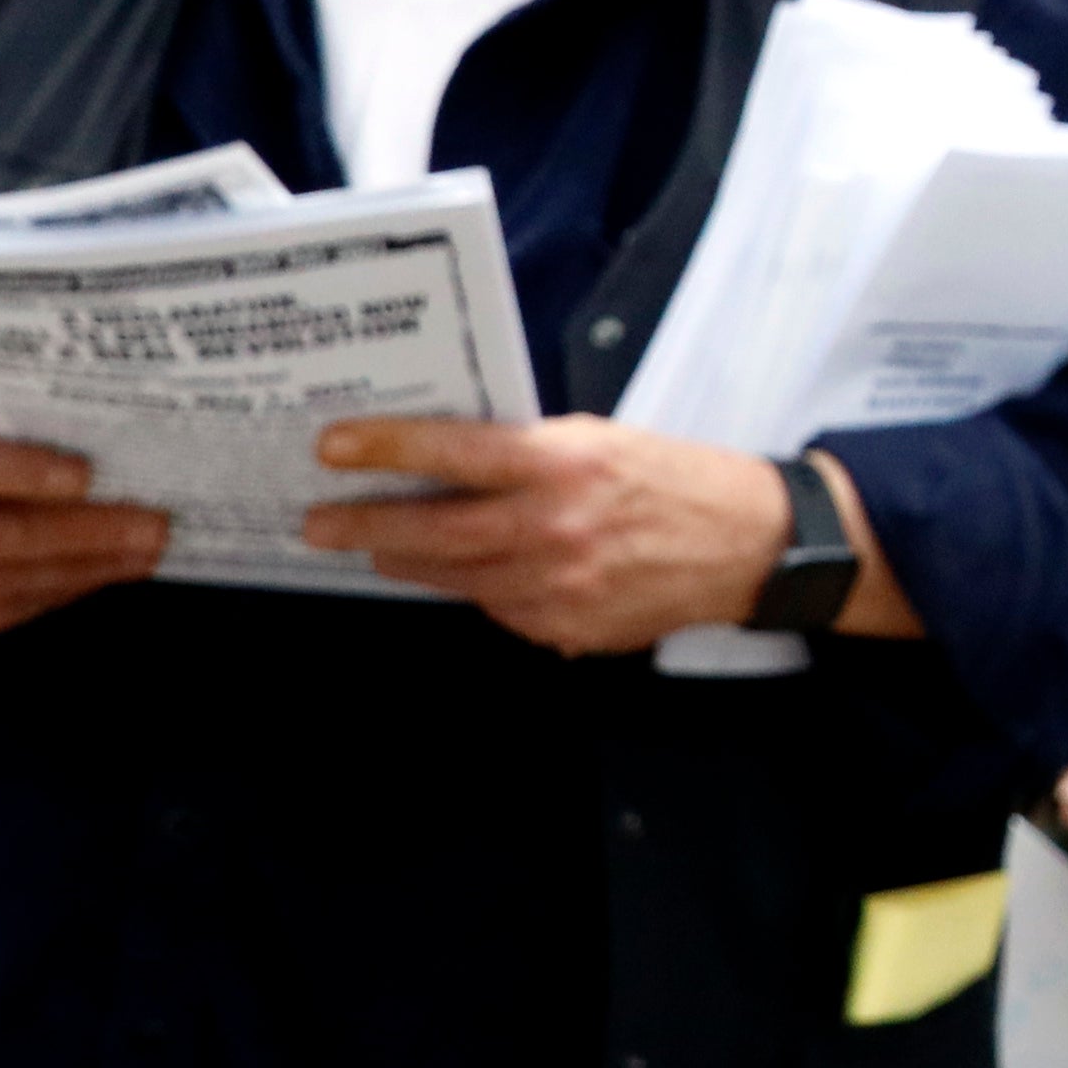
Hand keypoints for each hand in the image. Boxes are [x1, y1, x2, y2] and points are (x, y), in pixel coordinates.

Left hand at [300, 417, 788, 653]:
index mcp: (563, 464)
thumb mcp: (602, 440)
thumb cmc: (675, 478)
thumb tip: (449, 462)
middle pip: (431, 530)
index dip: (385, 449)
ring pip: (453, 577)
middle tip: (318, 522)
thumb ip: (528, 452)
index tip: (332, 447)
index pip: (452, 453)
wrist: (749, 544)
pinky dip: (480, 588)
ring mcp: (555, 586)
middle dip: (364, 525)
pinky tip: (479, 573)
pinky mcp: (563, 628)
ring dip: (408, 561)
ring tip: (380, 547)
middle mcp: (552, 526)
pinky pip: (497, 607)